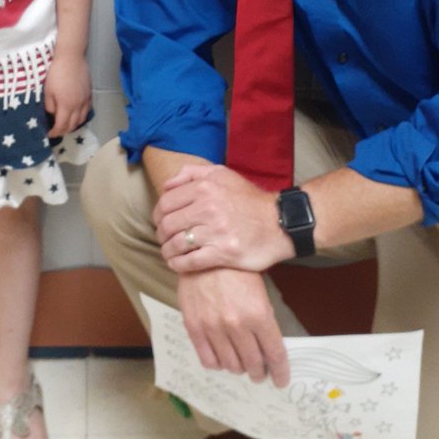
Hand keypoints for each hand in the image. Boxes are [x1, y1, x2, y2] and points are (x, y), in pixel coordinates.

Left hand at [44, 53, 91, 136]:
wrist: (71, 58)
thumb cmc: (56, 73)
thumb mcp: (48, 91)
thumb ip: (50, 106)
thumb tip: (52, 114)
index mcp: (66, 106)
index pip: (62, 125)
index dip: (55, 132)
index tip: (49, 134)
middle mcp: (78, 106)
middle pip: (73, 125)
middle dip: (64, 131)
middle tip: (56, 130)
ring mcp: (85, 100)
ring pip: (81, 119)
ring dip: (73, 125)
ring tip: (66, 124)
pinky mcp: (89, 94)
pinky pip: (87, 111)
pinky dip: (81, 116)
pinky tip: (76, 114)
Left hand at [154, 163, 293, 273]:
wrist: (280, 223)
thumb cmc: (250, 200)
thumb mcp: (223, 174)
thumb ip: (193, 173)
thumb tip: (167, 184)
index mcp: (206, 187)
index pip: (166, 202)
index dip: (158, 214)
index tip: (160, 222)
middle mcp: (208, 208)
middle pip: (168, 224)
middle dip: (161, 234)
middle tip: (163, 239)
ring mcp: (216, 231)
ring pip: (176, 244)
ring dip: (167, 251)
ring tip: (169, 253)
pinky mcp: (223, 253)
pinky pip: (190, 262)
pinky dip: (178, 265)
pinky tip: (177, 264)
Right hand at [178, 268, 289, 386]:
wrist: (203, 252)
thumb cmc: (235, 269)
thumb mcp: (259, 291)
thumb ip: (264, 319)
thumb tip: (269, 346)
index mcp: (259, 314)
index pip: (275, 354)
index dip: (281, 372)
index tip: (281, 380)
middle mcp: (237, 325)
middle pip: (254, 364)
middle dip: (260, 372)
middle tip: (260, 372)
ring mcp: (214, 328)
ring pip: (231, 366)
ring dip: (239, 368)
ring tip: (240, 363)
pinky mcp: (194, 327)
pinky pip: (208, 360)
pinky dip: (217, 363)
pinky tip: (221, 356)